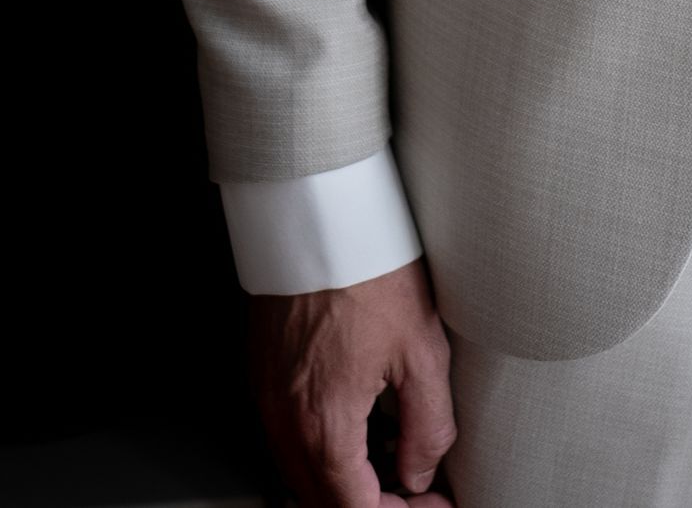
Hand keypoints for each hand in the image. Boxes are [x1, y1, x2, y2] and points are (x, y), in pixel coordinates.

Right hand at [248, 258, 456, 504]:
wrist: (317, 213)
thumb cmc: (366, 267)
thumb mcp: (421, 348)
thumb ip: (428, 425)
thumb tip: (421, 470)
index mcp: (324, 423)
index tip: (427, 506)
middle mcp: (285, 419)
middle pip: (321, 499)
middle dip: (370, 504)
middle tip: (413, 490)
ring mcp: (268, 396)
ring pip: (301, 472)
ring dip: (344, 481)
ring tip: (392, 458)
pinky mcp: (263, 371)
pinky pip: (287, 435)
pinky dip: (321, 448)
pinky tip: (357, 423)